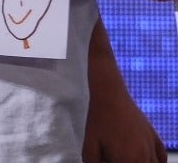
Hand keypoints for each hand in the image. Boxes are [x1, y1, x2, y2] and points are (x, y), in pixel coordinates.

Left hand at [82, 33, 164, 161]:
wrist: (110, 95)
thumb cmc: (98, 120)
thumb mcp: (89, 144)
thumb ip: (92, 162)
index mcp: (128, 160)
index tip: (108, 159)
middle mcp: (144, 156)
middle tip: (115, 156)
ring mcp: (151, 147)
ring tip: (127, 157)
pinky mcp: (155, 138)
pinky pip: (162, 158)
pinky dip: (156, 162)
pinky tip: (146, 159)